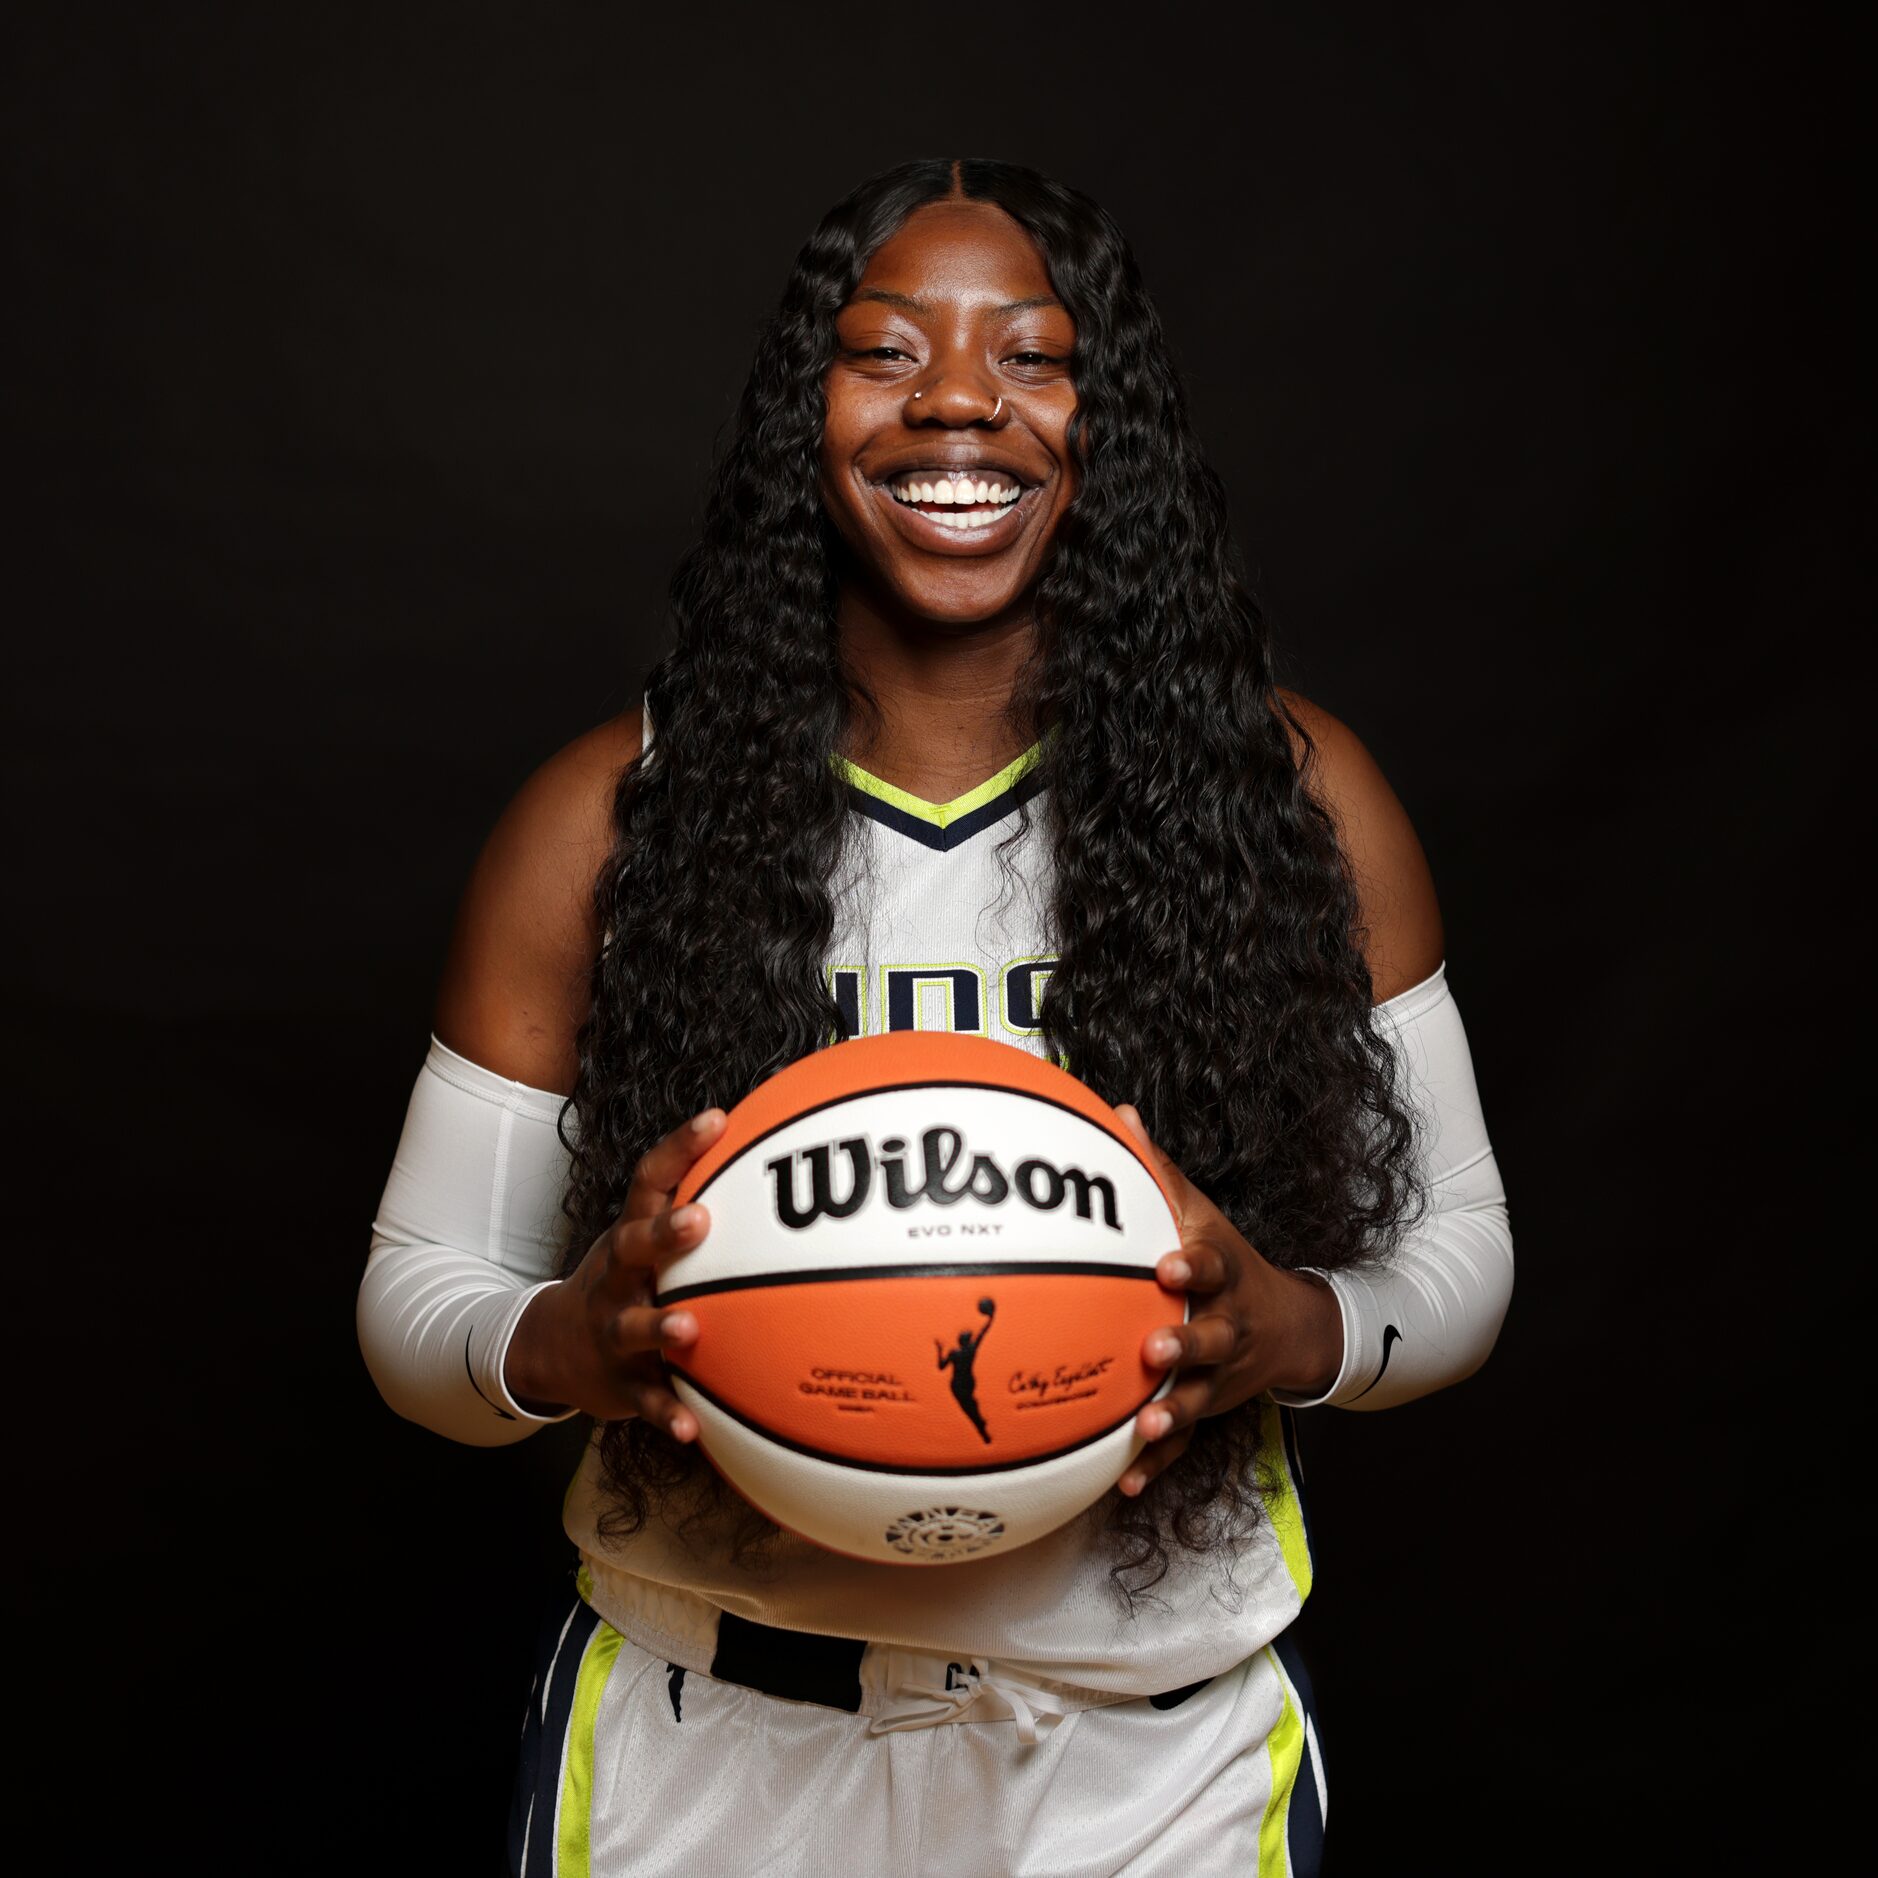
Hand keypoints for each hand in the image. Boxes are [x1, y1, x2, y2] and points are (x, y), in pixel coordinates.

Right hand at [503, 1107, 728, 1438]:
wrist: (554, 1348)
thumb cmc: (628, 1280)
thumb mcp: (644, 1238)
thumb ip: (695, 1202)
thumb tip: (776, 1154)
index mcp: (630, 1235)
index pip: (649, 1179)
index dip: (681, 1147)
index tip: (718, 1119)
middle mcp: (617, 1276)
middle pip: (633, 1246)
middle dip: (664, 1233)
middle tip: (700, 1220)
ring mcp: (613, 1328)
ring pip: (633, 1326)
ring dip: (660, 1327)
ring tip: (689, 1328)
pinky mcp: (619, 1380)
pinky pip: (645, 1400)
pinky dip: (667, 1413)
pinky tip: (693, 1429)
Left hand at [1113, 1103, 1343, 1497]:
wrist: (1288, 1325)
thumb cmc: (1222, 1259)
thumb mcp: (1199, 1212)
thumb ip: (1158, 1171)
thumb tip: (1115, 1112)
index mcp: (1221, 1273)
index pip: (1210, 1263)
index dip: (1192, 1264)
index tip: (1167, 1264)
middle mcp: (1227, 1323)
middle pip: (1212, 1335)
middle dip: (1187, 1343)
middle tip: (1155, 1349)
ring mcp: (1222, 1372)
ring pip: (1201, 1395)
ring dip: (1175, 1412)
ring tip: (1146, 1425)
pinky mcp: (1210, 1408)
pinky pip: (1184, 1443)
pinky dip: (1156, 1464)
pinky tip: (1124, 1484)